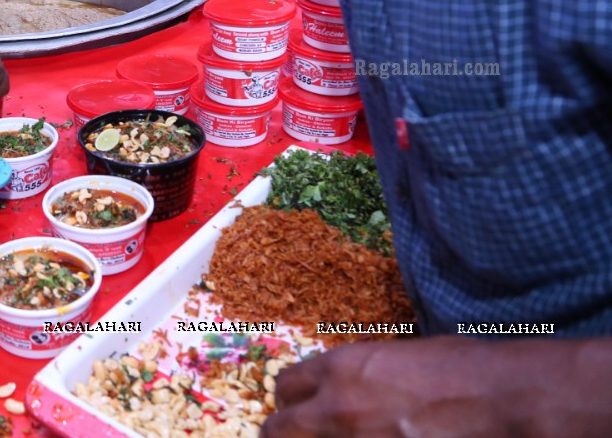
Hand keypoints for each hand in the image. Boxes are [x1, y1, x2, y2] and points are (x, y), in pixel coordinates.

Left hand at [263, 337, 609, 437]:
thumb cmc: (466, 371)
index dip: (290, 400)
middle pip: (278, 430)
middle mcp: (338, 409)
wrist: (509, 403)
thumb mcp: (400, 358)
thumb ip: (361, 376)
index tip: (295, 410)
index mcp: (342, 370)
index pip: (286, 387)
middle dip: (284, 432)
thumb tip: (343, 393)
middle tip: (293, 436)